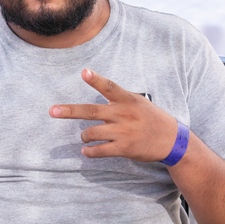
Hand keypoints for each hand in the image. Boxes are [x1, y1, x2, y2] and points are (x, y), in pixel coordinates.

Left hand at [49, 68, 179, 161]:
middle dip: (70, 111)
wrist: (171, 140)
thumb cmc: (152, 118)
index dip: (96, 79)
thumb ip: (119, 98)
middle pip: (91, 111)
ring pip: (91, 133)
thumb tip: (99, 91)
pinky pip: (100, 151)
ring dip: (84, 136)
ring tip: (85, 137)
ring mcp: (123, 132)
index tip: (84, 72)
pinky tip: (86, 151)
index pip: (109, 87)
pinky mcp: (124, 148)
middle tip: (53, 111)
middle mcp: (123, 114)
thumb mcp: (138, 102)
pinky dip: (89, 152)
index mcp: (127, 100)